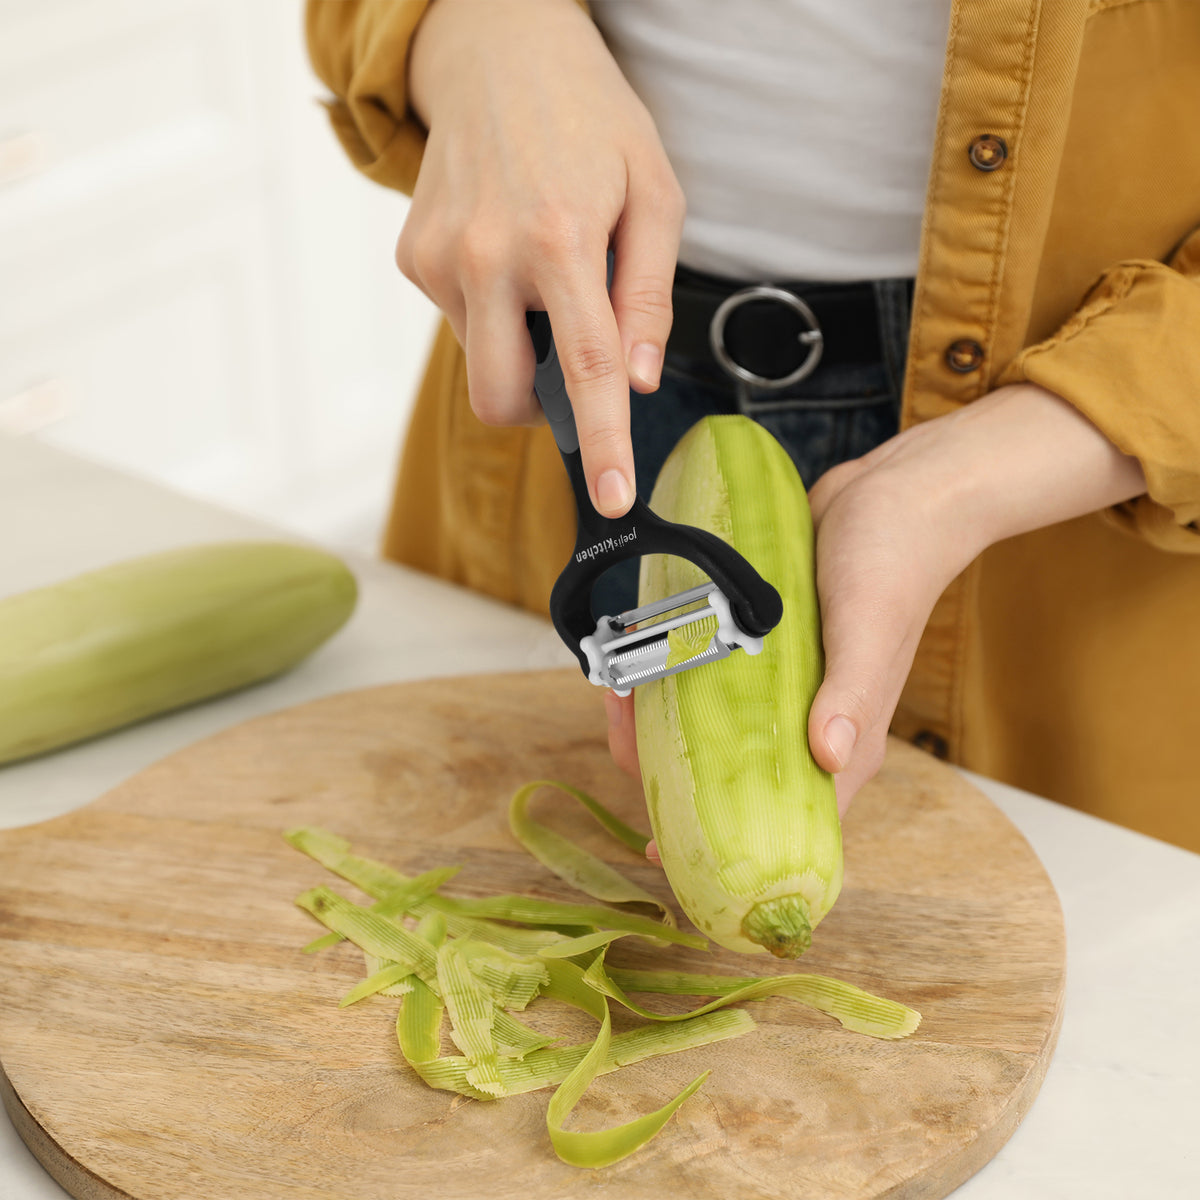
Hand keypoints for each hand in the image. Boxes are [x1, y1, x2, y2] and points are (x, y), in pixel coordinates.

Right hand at [399, 0, 684, 516]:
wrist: (496, 51)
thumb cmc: (591, 120)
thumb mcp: (654, 194)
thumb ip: (648, 296)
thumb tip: (638, 380)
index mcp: (559, 239)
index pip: (585, 370)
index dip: (600, 443)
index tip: (611, 500)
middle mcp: (486, 255)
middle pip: (502, 397)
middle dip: (539, 407)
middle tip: (572, 359)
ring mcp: (438, 258)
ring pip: (481, 361)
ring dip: (519, 343)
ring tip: (542, 268)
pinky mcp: (412, 255)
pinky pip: (459, 322)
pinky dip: (492, 310)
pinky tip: (506, 251)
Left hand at [606, 382, 1146, 844]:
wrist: (894, 494)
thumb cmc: (893, 565)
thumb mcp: (868, 629)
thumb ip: (851, 695)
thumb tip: (828, 756)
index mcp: (844, 745)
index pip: (783, 823)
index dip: (723, 846)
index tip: (663, 849)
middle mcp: (810, 726)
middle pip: (729, 776)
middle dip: (669, 768)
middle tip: (622, 728)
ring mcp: (782, 688)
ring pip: (711, 727)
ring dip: (659, 720)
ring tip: (619, 689)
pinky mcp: (764, 648)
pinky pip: (711, 678)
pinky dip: (673, 676)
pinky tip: (638, 661)